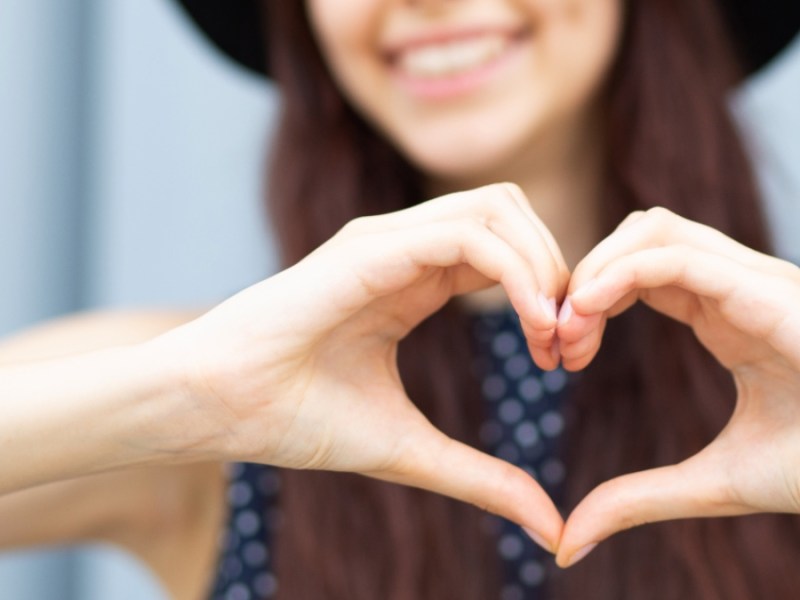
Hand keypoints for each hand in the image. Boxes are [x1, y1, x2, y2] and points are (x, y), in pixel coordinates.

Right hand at [152, 183, 568, 548]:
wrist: (218, 407)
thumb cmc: (297, 421)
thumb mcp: (410, 450)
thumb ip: (481, 477)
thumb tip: (550, 525)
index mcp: (414, 280)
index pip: (507, 251)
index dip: (551, 295)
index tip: (564, 360)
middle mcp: (405, 248)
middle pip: (514, 216)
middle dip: (560, 272)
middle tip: (569, 346)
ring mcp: (386, 241)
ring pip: (498, 208)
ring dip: (544, 265)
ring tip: (551, 335)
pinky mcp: (369, 249)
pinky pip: (467, 232)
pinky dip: (516, 270)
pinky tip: (532, 323)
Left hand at [555, 207, 799, 565]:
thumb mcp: (713, 482)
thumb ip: (640, 498)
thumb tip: (570, 541)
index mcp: (724, 314)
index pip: (637, 273)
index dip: (587, 301)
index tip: (558, 354)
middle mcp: (736, 286)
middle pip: (638, 237)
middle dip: (583, 276)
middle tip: (554, 338)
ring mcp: (755, 281)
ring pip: (654, 230)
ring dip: (597, 269)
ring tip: (569, 327)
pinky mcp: (770, 292)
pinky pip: (681, 256)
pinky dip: (624, 273)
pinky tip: (588, 309)